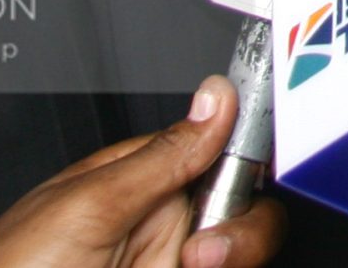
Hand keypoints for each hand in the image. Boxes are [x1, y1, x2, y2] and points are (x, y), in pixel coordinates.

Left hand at [0, 76, 286, 267]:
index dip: (249, 161)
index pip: (223, 156)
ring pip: (237, 255)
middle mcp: (159, 226)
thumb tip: (216, 96)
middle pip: (245, 214)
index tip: (258, 173)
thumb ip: (162, 155)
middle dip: (242, 232)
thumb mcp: (89, 206)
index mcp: (140, 181)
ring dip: (232, 258)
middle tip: (202, 252)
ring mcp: (164, 263)